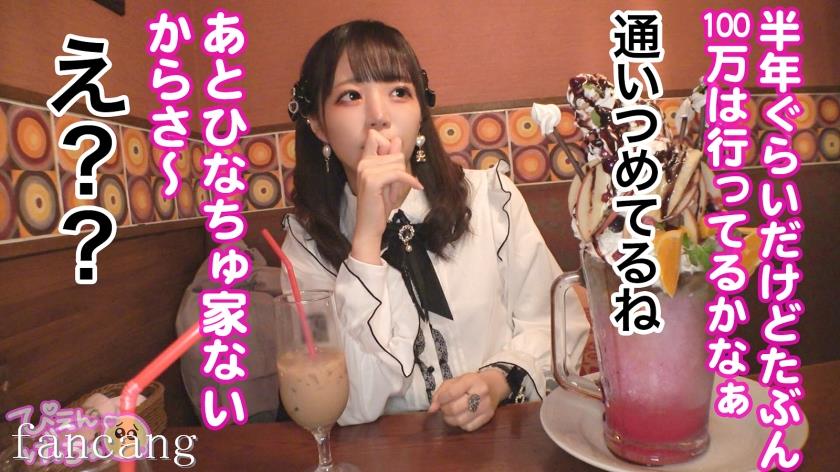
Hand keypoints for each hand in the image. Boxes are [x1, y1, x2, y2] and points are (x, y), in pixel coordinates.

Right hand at [351, 129, 422, 263]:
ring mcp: (366, 171)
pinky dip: (410, 181)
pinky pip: (399, 174)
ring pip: (398, 163)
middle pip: (395, 152)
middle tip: (394, 186)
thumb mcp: (388, 179)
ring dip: (403, 177)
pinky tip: (417, 187)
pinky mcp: (373, 181)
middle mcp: (363, 163)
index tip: (393, 162)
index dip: (389, 145)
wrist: (370, 226)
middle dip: (401, 168)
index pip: (374, 136)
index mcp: (364, 161)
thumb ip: (391, 159)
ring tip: (394, 191)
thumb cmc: (379, 204)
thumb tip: (397, 140)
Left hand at [427, 370, 509, 431]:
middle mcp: (481, 393)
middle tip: (443, 408)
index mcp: (471, 380)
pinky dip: (461, 424)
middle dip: (444, 410)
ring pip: (461, 420)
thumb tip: (432, 409)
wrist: (494, 385)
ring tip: (450, 414)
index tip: (438, 401)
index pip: (451, 393)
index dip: (441, 400)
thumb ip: (441, 392)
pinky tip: (460, 418)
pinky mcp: (488, 417)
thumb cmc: (471, 382)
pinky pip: (469, 427)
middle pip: (455, 409)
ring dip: (450, 419)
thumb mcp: (456, 381)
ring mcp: (486, 406)